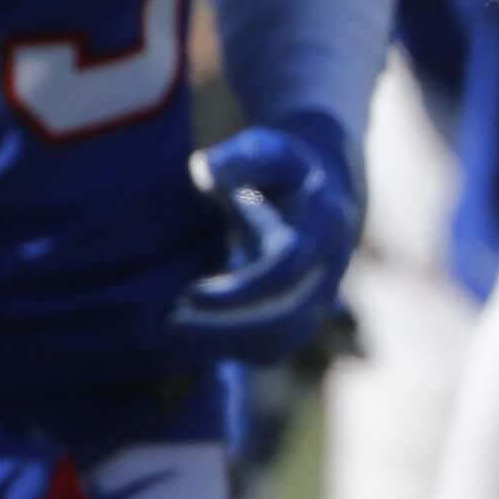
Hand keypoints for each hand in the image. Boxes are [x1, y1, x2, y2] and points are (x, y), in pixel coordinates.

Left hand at [169, 108, 361, 362]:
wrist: (325, 185)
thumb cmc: (282, 165)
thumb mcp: (267, 148)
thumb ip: (240, 158)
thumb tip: (205, 170)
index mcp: (324, 222)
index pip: (287, 268)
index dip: (241, 288)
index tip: (190, 294)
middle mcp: (329, 267)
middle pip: (285, 318)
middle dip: (226, 328)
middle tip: (168, 324)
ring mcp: (320, 295)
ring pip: (279, 342)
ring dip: (223, 346)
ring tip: (169, 335)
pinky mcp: (303, 316)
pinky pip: (270, 348)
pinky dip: (229, 350)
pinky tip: (187, 339)